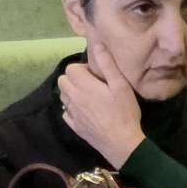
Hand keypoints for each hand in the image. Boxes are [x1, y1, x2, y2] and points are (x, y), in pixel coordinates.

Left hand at [58, 41, 146, 167]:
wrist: (120, 143)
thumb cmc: (123, 112)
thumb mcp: (120, 86)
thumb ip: (107, 65)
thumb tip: (97, 45)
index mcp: (84, 86)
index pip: (70, 68)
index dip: (81, 68)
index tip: (95, 75)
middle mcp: (73, 98)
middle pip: (62, 81)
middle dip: (73, 78)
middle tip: (90, 84)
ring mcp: (72, 113)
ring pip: (62, 96)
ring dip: (71, 92)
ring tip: (88, 96)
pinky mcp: (74, 126)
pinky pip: (66, 112)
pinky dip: (72, 108)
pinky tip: (85, 111)